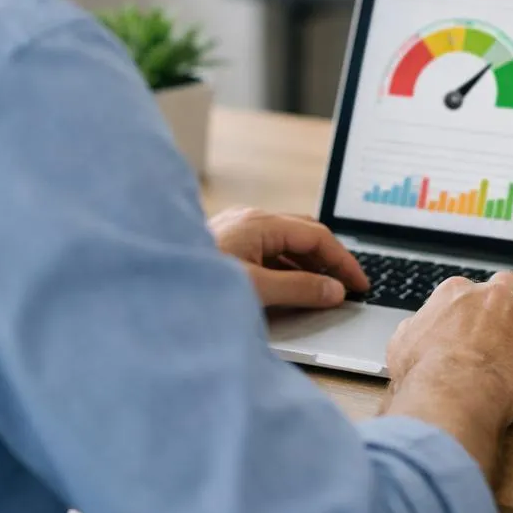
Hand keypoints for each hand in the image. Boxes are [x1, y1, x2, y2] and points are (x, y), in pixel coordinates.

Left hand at [209, 207, 369, 309]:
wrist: (152, 285)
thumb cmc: (200, 283)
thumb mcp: (257, 290)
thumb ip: (300, 289)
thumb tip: (334, 291)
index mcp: (261, 223)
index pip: (317, 236)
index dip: (344, 261)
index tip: (360, 284)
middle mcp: (250, 220)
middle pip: (303, 234)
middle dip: (328, 259)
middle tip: (347, 286)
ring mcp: (237, 231)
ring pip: (284, 245)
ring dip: (306, 267)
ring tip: (323, 292)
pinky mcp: (226, 246)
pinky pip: (266, 253)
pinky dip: (285, 270)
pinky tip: (289, 290)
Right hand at [381, 272, 512, 480]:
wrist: (453, 393)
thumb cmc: (424, 374)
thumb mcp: (401, 346)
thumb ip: (412, 330)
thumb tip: (413, 329)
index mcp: (457, 294)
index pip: (472, 288)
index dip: (476, 306)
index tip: (478, 320)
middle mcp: (492, 297)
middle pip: (510, 283)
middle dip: (512, 298)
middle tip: (511, 320)